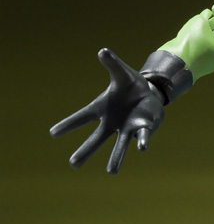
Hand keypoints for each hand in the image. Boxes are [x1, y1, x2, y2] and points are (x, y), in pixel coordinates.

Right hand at [50, 48, 164, 173]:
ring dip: (116, 158)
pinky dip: (141, 141)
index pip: (82, 117)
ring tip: (111, 172)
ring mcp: (126, 127)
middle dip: (85, 151)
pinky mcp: (142, 128)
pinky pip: (141, 136)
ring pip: (119, 146)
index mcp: (102, 108)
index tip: (53, 133)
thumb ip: (112, 64)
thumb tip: (103, 51)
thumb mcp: (122, 73)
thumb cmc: (131, 85)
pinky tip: (141, 149)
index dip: (68, 124)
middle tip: (73, 164)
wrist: (150, 93)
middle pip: (97, 138)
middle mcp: (112, 122)